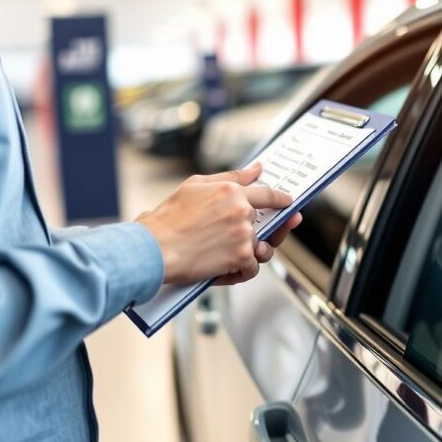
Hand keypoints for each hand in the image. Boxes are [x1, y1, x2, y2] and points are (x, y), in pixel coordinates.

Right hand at [136, 163, 297, 284]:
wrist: (154, 248)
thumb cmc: (168, 219)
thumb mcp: (195, 186)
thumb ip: (230, 177)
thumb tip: (256, 168)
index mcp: (231, 191)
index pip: (266, 194)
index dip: (279, 199)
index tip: (288, 203)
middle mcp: (242, 210)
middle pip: (264, 224)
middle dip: (256, 234)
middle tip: (242, 242)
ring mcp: (243, 233)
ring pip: (258, 247)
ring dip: (246, 254)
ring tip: (226, 257)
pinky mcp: (241, 256)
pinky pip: (251, 268)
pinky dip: (239, 272)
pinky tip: (223, 270)